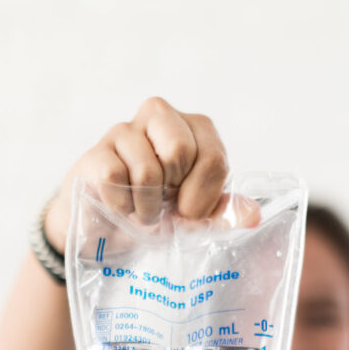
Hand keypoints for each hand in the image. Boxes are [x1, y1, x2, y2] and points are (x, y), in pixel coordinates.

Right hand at [44, 96, 259, 251]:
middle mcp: (159, 117)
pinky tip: (119, 206)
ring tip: (141, 209)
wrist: (106, 232)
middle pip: (181, 152)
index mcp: (192, 128)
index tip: (189, 210)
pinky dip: (121, 206)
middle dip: (173, 193)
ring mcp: (123, 132)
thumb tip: (254, 215)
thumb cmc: (155, 213)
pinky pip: (115, 180)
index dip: (203, 196)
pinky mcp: (94, 153)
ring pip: (147, 170)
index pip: (213, 157)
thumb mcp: (194, 218)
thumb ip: (224, 214)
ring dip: (146, 207)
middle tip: (163, 201)